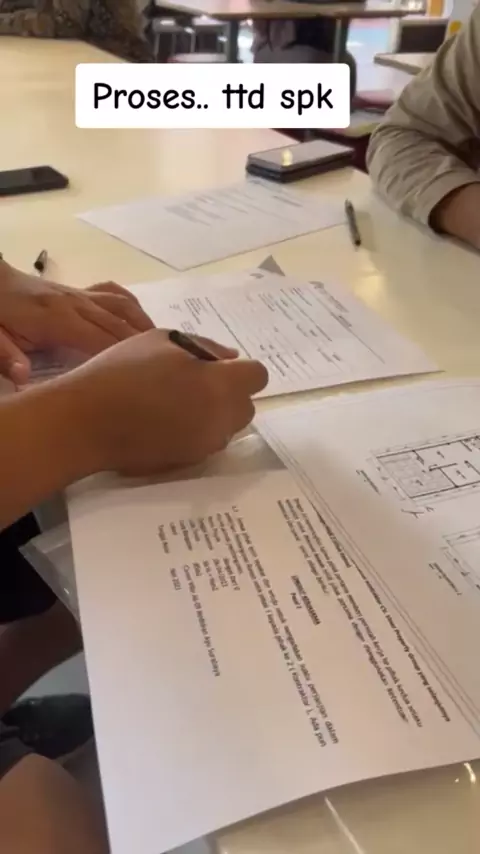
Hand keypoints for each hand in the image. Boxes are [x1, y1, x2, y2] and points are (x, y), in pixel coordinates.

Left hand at [0, 262, 153, 384]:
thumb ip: (7, 356)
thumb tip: (24, 377)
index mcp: (58, 319)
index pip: (102, 340)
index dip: (127, 358)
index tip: (149, 377)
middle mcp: (77, 304)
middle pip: (121, 325)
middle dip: (148, 346)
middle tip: (172, 368)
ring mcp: (81, 295)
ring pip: (124, 308)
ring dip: (146, 327)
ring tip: (168, 349)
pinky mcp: (80, 291)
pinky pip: (115, 294)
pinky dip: (133, 307)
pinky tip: (143, 322)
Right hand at [69, 329, 267, 474]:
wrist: (87, 422)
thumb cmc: (123, 372)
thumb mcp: (162, 340)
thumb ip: (204, 346)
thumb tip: (230, 356)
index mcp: (221, 385)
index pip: (258, 376)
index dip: (240, 369)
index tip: (215, 366)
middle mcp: (222, 419)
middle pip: (246, 406)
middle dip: (229, 394)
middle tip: (194, 383)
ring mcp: (205, 445)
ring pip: (227, 427)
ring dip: (213, 415)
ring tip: (176, 404)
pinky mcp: (187, 462)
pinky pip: (205, 443)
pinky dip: (195, 432)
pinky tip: (164, 423)